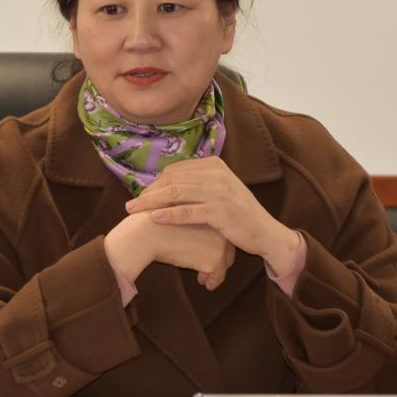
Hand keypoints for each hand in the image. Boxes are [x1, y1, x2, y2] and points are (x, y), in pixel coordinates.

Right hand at [105, 211, 234, 289]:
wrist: (146, 233)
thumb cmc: (150, 223)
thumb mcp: (172, 214)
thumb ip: (184, 221)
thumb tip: (186, 234)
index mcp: (209, 210)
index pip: (218, 228)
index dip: (211, 242)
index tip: (204, 251)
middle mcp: (220, 224)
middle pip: (225, 245)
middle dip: (217, 258)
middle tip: (208, 269)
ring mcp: (220, 242)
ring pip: (224, 261)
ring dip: (215, 271)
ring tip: (203, 279)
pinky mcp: (215, 258)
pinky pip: (218, 276)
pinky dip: (213, 282)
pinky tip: (206, 285)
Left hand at [124, 157, 300, 275]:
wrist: (265, 231)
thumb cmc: (239, 213)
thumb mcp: (221, 189)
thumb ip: (199, 182)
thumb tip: (168, 182)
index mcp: (214, 164)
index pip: (175, 170)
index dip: (155, 183)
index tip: (142, 196)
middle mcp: (216, 174)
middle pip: (171, 179)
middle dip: (148, 192)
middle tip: (131, 204)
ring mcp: (219, 191)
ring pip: (175, 193)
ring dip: (150, 202)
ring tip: (134, 210)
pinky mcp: (220, 211)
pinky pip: (186, 211)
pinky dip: (167, 214)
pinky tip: (153, 219)